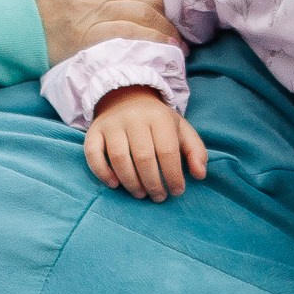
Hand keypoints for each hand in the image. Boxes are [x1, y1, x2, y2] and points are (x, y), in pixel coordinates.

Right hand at [31, 0, 181, 61]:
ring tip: (178, 46)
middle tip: (182, 32)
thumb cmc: (37, 8)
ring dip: (167, 31)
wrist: (9, 25)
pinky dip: (153, 40)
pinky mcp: (89, 32)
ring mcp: (94, 8)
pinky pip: (131, 33)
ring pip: (145, 13)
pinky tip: (165, 49)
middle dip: (169, 15)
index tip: (170, 13)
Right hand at [84, 87, 206, 200]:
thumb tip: (200, 175)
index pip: (167, 151)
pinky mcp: (93, 132)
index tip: (176, 191)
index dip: (173, 175)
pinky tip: (114, 184)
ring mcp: (111, 125)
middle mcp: (134, 118)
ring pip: (119, 158)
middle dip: (153, 183)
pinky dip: (102, 172)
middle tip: (158, 197)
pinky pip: (93, 154)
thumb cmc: (157, 121)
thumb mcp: (181, 129)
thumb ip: (196, 151)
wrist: (126, 97)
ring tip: (141, 194)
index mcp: (159, 117)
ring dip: (131, 182)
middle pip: (143, 157)